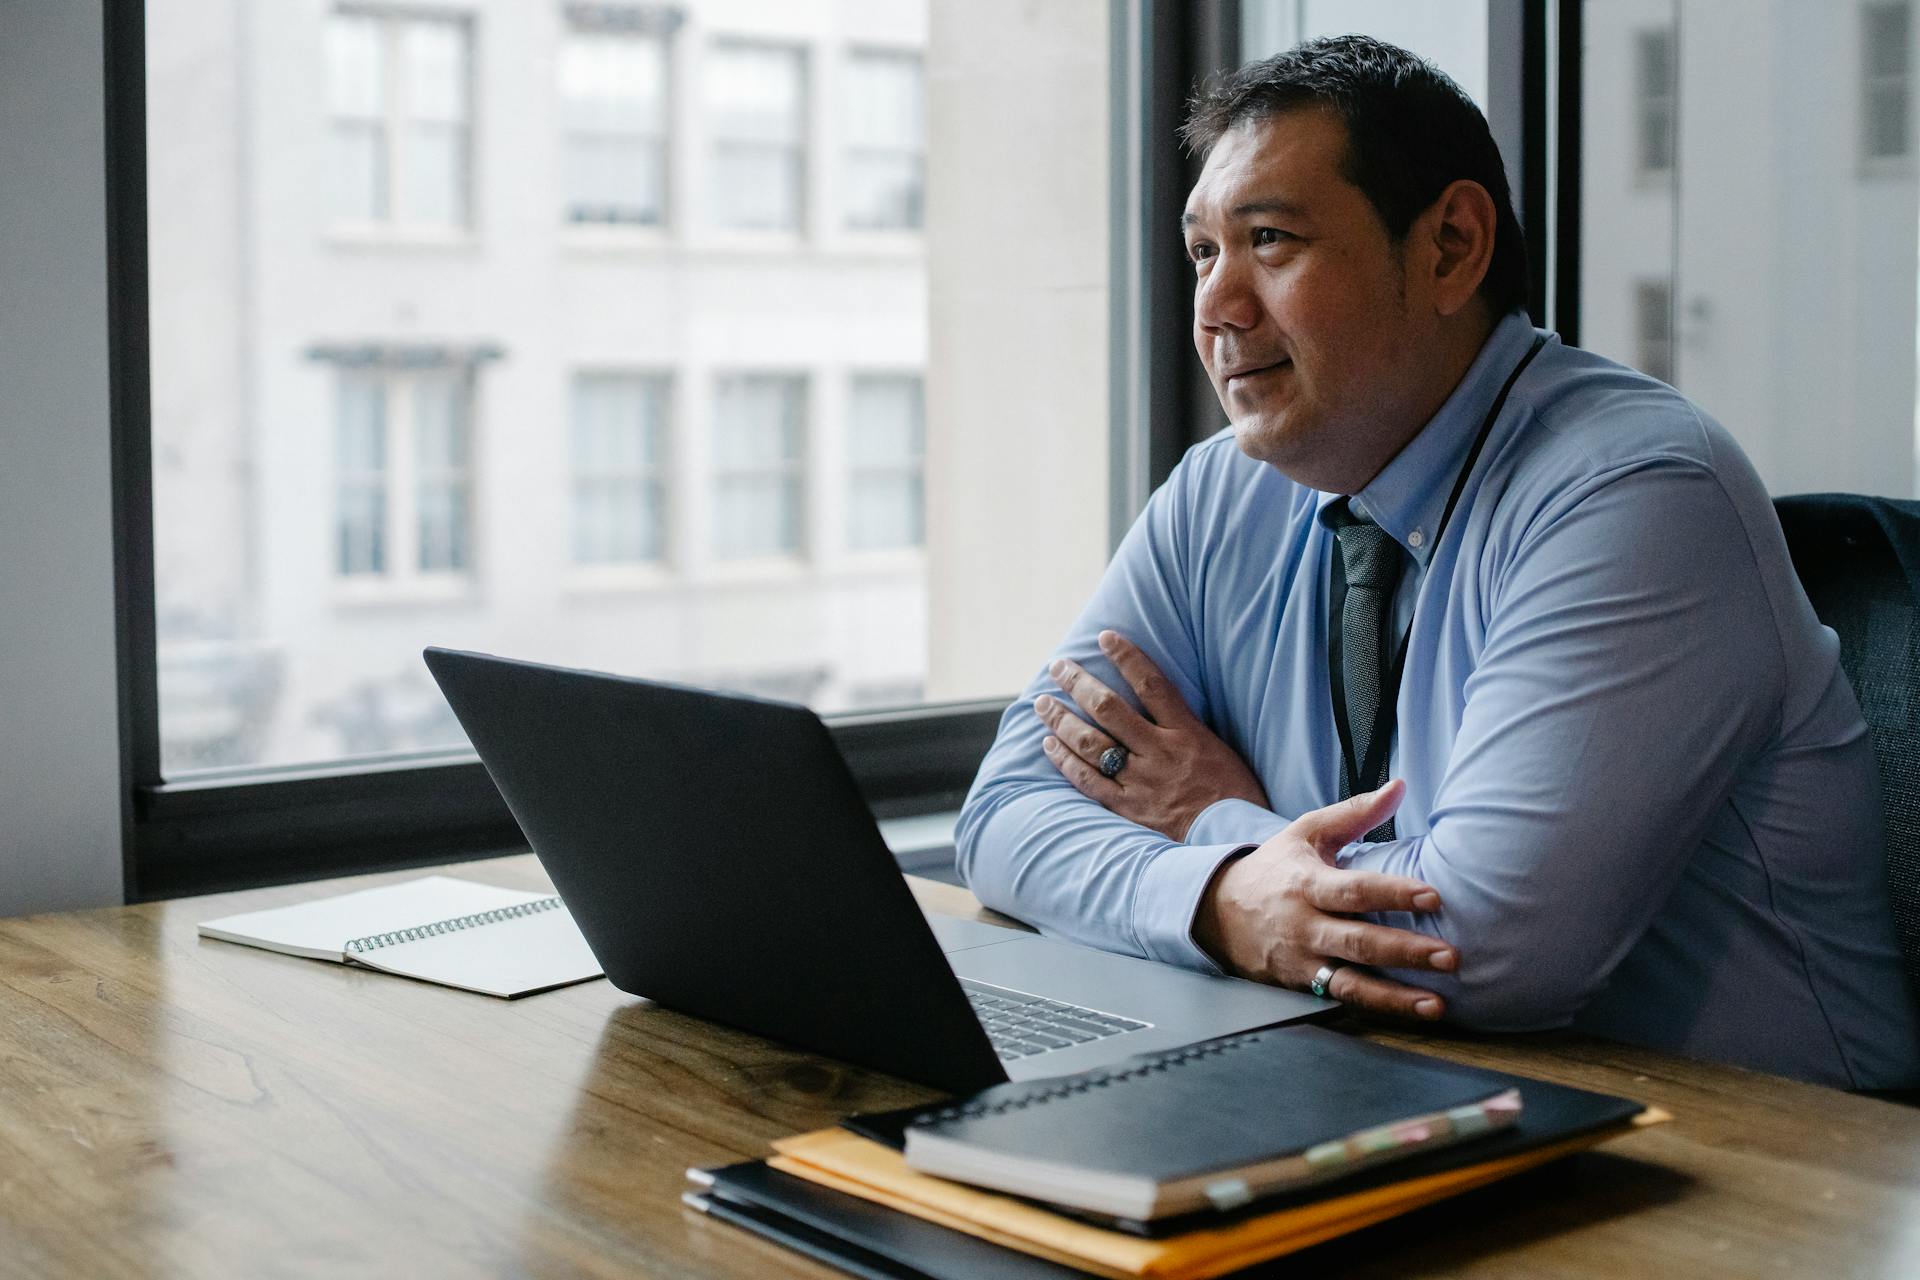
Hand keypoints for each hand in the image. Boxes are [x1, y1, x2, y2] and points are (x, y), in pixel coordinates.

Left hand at [1037, 630, 1269, 840]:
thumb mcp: (1219, 749)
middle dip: (1079, 683)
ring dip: (1062, 720)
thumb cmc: (1233, 795)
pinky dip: (1066, 761)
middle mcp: (1160, 752)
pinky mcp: (1128, 808)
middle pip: (1110, 708)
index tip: (1105, 637)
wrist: (1234, 842)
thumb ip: (1187, 726)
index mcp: (1187, 733)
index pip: (1152, 684)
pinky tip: (1049, 744)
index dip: (1127, 657)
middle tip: (1058, 666)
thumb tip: (1158, 701)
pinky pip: (1088, 781)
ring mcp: (1142, 781)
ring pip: (1091, 743)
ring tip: (1043, 702)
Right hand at [1193, 780, 1453, 1020]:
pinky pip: (1341, 998)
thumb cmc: (1274, 868)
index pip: (1354, 890)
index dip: (1394, 893)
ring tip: (1436, 1004)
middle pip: (1358, 941)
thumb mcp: (1306, 833)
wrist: (1216, 911)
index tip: (1434, 896)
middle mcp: (1304, 925)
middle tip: (1450, 955)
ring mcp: (1301, 959)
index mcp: (1307, 883)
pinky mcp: (1301, 985)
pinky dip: (1377, 1007)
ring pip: (1351, 981)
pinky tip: (1412, 1011)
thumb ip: (1355, 813)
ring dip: (1395, 995)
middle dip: (1404, 951)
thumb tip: (1400, 786)